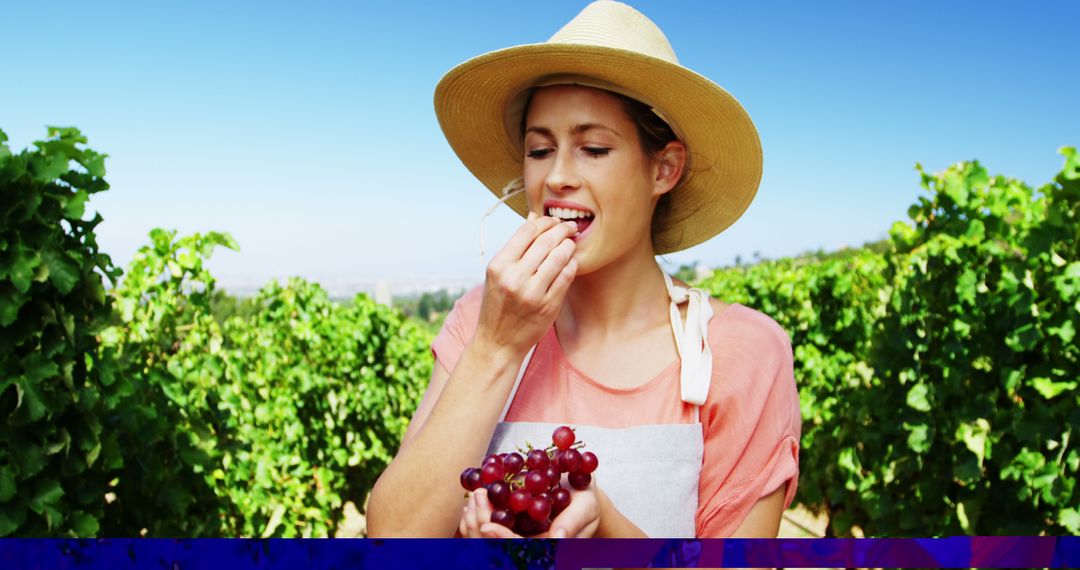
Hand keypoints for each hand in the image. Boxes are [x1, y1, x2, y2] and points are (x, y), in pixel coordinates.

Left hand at [460, 481, 600, 538]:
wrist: (580, 494)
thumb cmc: (586, 500)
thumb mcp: (586, 507)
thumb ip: (573, 522)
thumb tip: (558, 538)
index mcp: (549, 549)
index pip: (522, 550)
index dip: (504, 540)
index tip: (488, 526)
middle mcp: (530, 549)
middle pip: (499, 549)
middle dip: (482, 526)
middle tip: (476, 500)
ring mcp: (518, 539)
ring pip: (488, 541)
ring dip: (476, 522)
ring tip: (473, 498)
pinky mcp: (510, 529)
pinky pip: (487, 531)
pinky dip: (476, 518)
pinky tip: (472, 502)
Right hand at [474, 212, 578, 357]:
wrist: (498, 342)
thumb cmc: (498, 304)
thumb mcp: (498, 274)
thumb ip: (516, 248)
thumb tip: (534, 218)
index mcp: (498, 266)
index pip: (527, 231)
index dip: (544, 221)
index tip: (553, 221)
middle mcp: (514, 278)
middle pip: (545, 241)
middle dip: (562, 229)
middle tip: (570, 227)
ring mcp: (532, 293)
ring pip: (559, 257)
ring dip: (569, 245)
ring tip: (571, 243)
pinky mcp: (548, 307)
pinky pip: (566, 277)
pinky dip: (571, 265)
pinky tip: (571, 262)